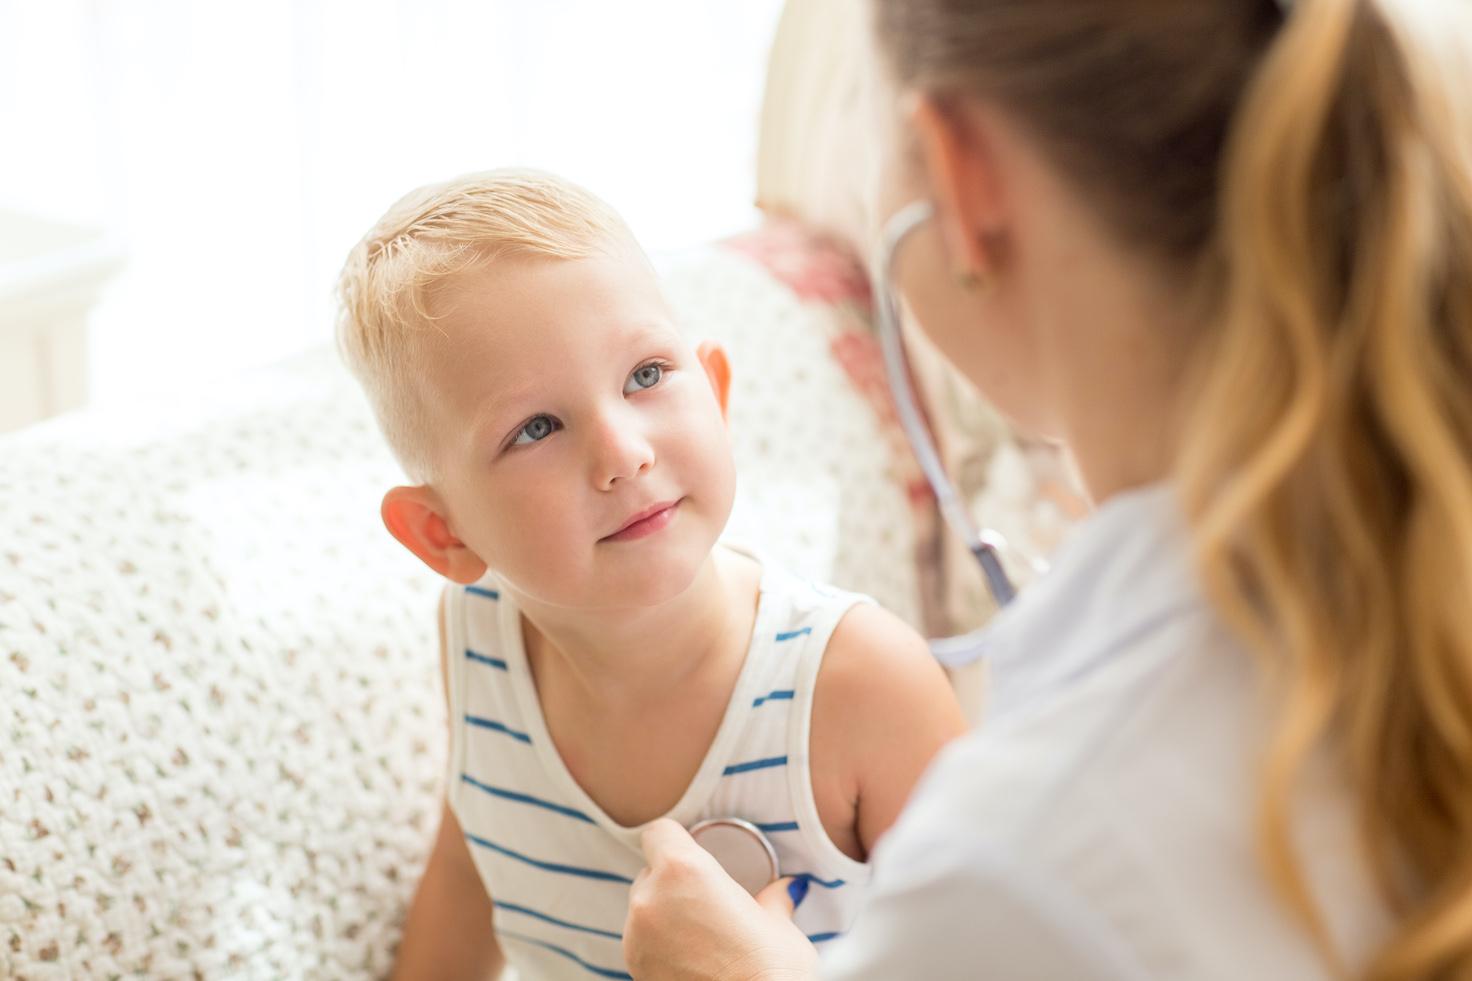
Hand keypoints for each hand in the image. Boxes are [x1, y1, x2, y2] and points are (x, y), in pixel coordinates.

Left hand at [623, 818, 819, 980]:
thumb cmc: (772, 973)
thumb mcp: (779, 925)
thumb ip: (772, 898)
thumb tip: (788, 890)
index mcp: (683, 871)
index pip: (659, 832)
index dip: (676, 838)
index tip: (693, 849)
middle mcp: (650, 900)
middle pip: (651, 871)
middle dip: (675, 881)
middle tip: (710, 901)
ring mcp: (636, 938)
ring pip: (645, 909)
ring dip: (666, 915)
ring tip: (705, 936)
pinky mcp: (634, 971)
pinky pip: (643, 943)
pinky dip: (662, 945)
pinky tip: (695, 960)